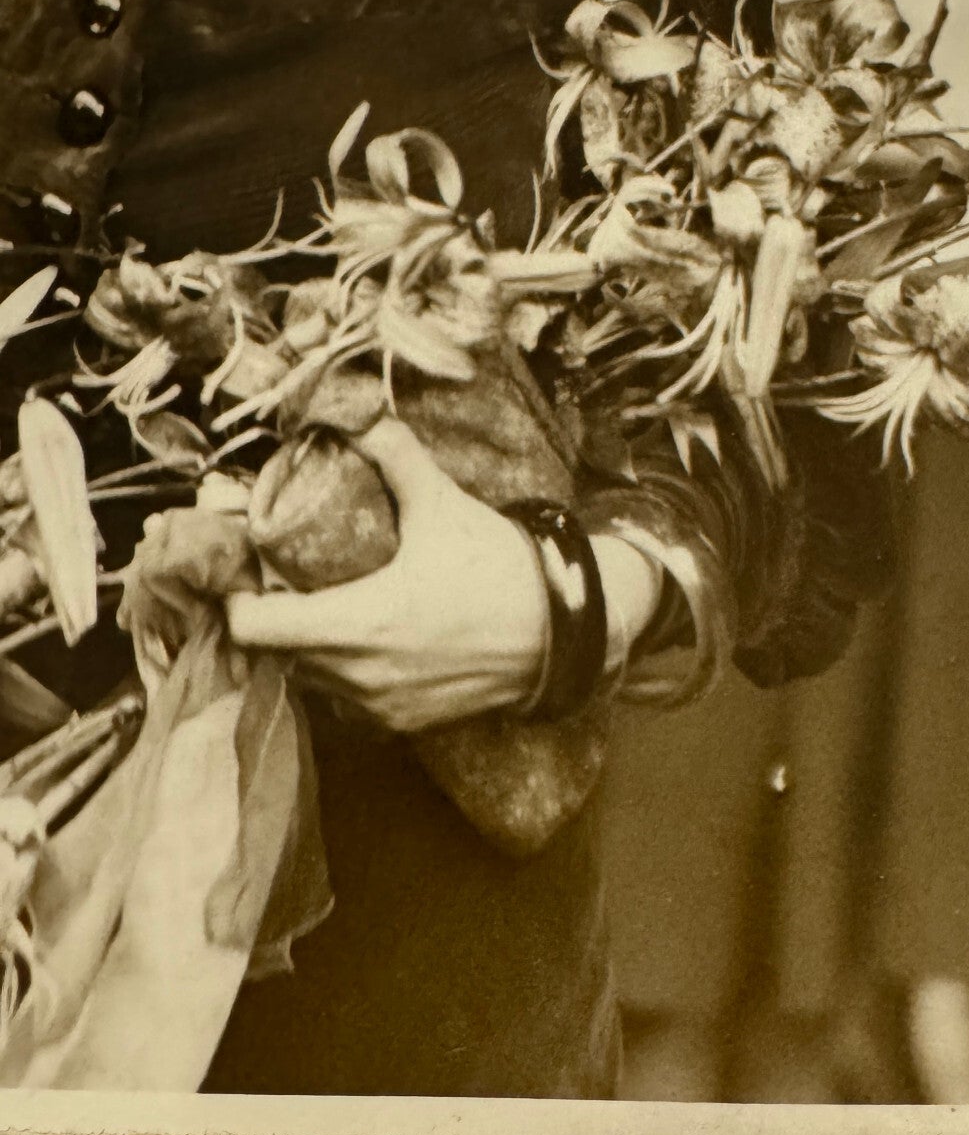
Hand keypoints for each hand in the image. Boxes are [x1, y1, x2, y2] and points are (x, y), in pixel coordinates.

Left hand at [226, 419, 549, 731]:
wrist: (563, 632)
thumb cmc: (499, 570)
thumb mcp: (442, 505)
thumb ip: (394, 455)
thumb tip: (358, 410)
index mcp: (359, 622)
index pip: (254, 627)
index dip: (239, 598)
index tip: (250, 572)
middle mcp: (361, 675)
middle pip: (276, 654)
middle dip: (272, 619)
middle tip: (283, 582)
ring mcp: (382, 706)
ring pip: (311, 682)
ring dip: (305, 649)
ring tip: (322, 609)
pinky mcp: (405, 723)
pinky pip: (347, 703)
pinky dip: (342, 675)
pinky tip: (364, 642)